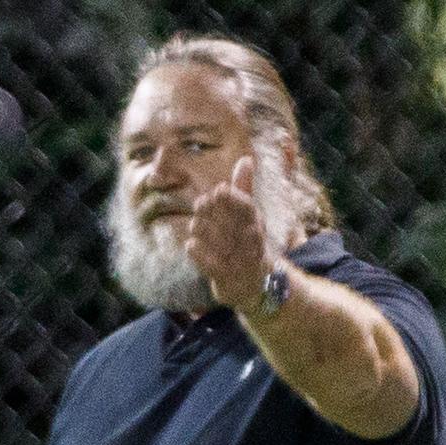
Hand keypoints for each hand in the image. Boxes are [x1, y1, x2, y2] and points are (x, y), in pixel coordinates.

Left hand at [185, 156, 272, 311]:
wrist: (254, 284)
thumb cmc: (247, 243)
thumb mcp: (249, 216)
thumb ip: (244, 189)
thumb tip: (245, 159)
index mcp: (256, 225)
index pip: (247, 209)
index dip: (231, 198)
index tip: (217, 190)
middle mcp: (249, 242)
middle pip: (230, 223)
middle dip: (211, 212)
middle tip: (199, 206)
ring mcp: (238, 261)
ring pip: (217, 242)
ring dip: (202, 230)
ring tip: (195, 225)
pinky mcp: (225, 277)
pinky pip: (210, 264)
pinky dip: (198, 254)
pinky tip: (189, 245)